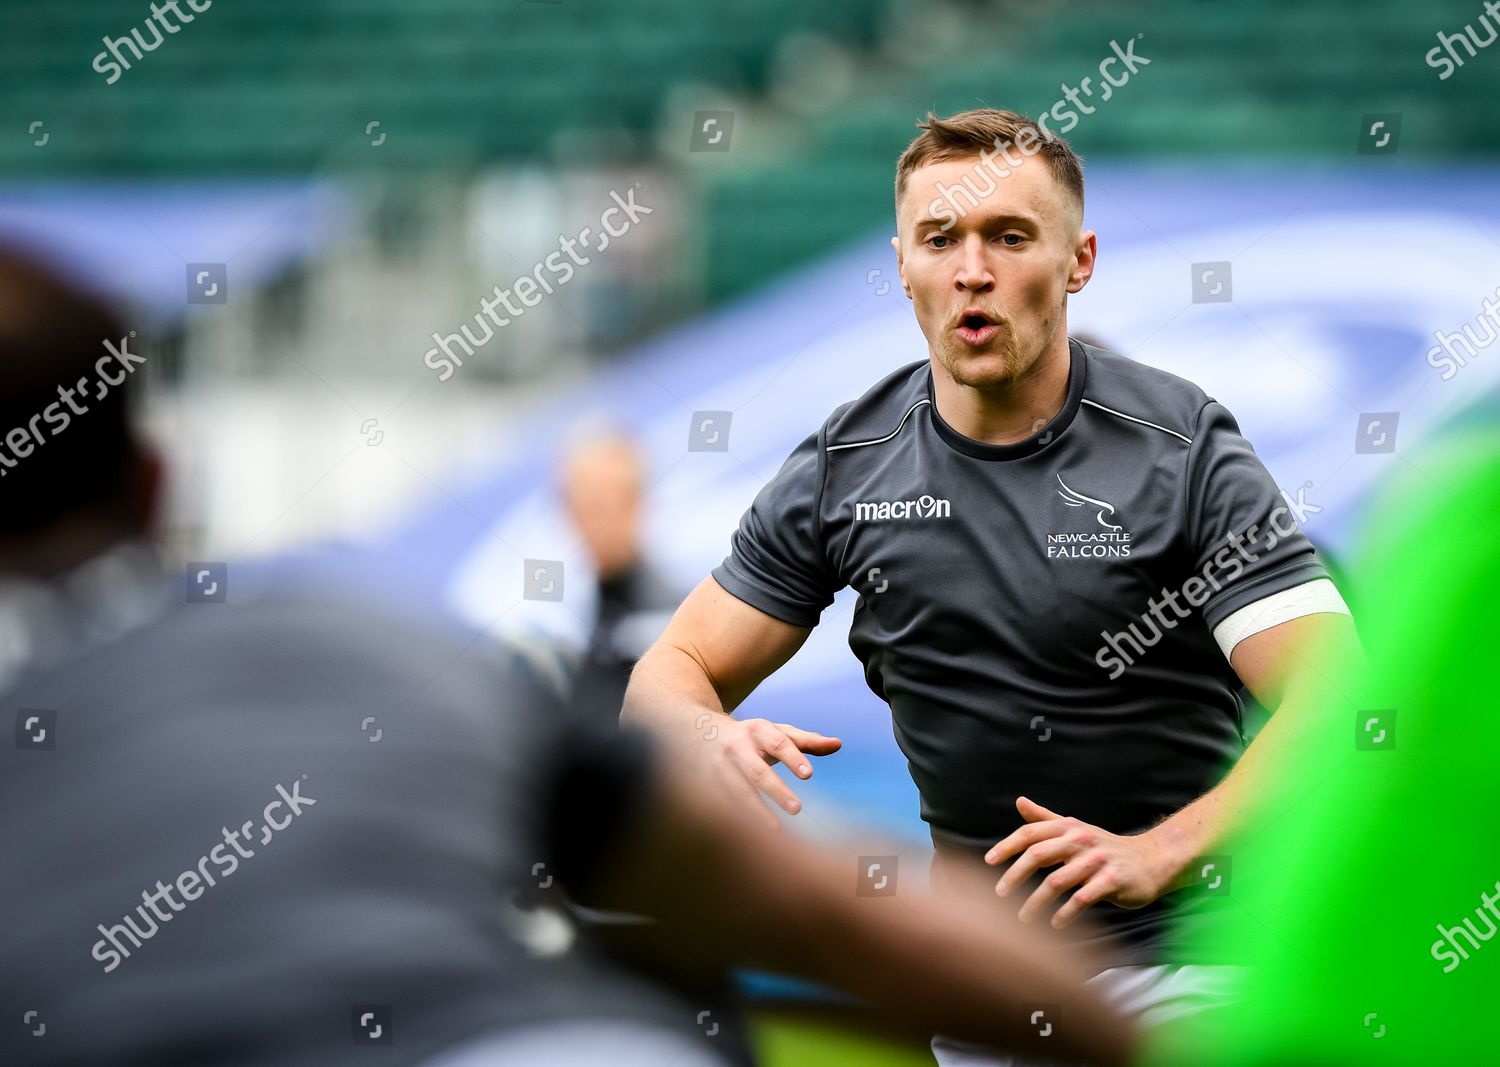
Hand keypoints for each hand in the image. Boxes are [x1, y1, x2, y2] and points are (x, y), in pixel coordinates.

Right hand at [703, 716, 840, 827]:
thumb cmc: (751, 736)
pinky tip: (750, 837)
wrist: (700, 731)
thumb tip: (838, 744)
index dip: (793, 758)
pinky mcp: (705, 785)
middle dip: (776, 790)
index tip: (809, 774)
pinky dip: (735, 820)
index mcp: (757, 730)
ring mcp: (718, 767)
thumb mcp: (776, 732)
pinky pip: (722, 806)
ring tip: (775, 831)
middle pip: (757, 771)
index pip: (779, 743)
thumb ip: (807, 741)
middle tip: (797, 808)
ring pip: (737, 792)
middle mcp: (736, 747)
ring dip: (755, 812)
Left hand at [984, 797, 1183, 928]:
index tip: (988, 862)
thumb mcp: (1076, 829)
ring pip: (1056, 882)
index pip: (1030, 833)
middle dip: (1014, 875)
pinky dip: (1064, 914)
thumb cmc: (1106, 847)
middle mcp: (1081, 840)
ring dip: (1035, 902)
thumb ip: (1046, 818)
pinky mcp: (1112, 881)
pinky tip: (1054, 924)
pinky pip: (1081, 899)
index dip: (1007, 846)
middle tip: (999, 894)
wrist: (1151, 860)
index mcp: (1069, 827)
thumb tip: (1019, 801)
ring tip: (1022, 918)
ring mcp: (1097, 860)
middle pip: (1038, 855)